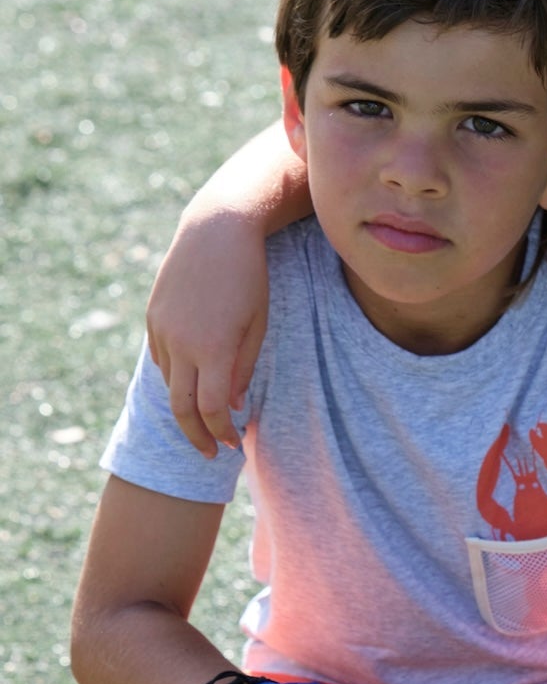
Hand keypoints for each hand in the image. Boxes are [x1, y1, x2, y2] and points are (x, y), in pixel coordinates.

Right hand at [147, 211, 268, 457]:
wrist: (216, 230)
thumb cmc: (249, 278)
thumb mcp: (257, 325)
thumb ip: (244, 369)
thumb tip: (233, 407)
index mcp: (212, 349)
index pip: (212, 410)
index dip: (222, 434)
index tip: (233, 446)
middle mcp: (181, 343)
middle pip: (181, 407)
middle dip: (196, 436)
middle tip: (211, 453)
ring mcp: (162, 329)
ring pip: (169, 382)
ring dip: (187, 403)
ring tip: (207, 415)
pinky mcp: (152, 316)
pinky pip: (161, 358)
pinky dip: (175, 375)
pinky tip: (192, 379)